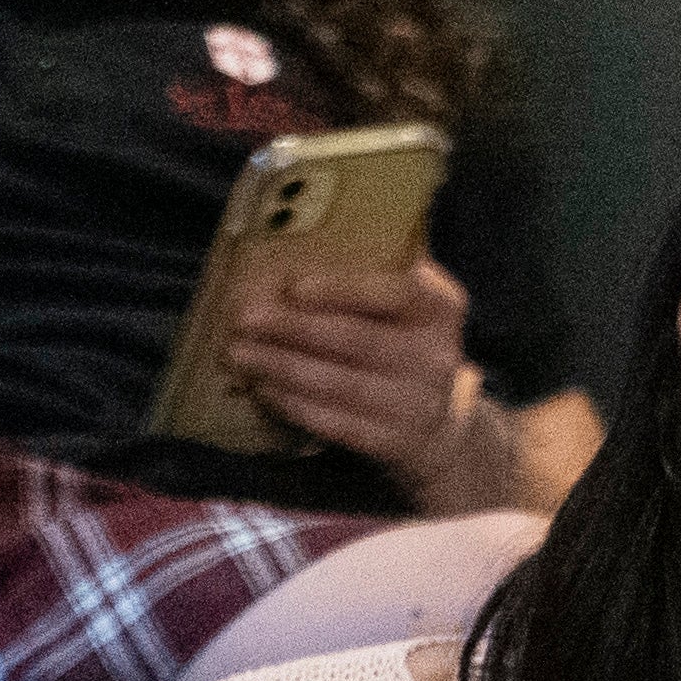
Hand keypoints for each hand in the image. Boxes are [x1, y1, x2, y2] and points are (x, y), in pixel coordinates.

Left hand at [228, 260, 496, 509]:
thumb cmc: (407, 346)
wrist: (439, 426)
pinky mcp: (393, 444)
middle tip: (244, 319)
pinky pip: (336, 423)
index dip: (342, 290)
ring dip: (282, 368)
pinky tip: (263, 389)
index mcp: (439, 309)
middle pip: (356, 340)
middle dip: (293, 329)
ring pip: (340, 384)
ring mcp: (417, 405)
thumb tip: (304, 237)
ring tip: (240, 353)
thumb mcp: (411, 306)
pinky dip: (294, 405)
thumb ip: (379, 272)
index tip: (293, 287)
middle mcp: (435, 357)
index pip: (393, 293)